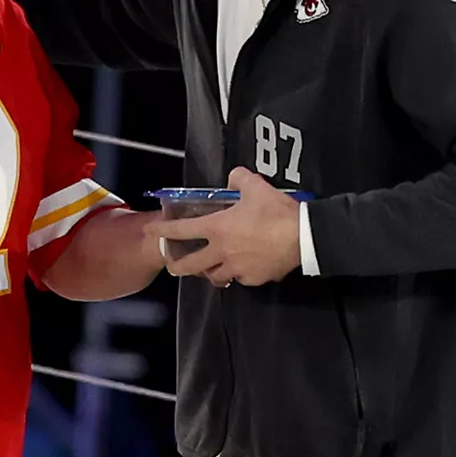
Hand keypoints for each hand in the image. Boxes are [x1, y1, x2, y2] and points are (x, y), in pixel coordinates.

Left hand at [144, 167, 300, 286]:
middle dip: (178, 266)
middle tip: (174, 265)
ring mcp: (238, 269)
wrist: (305, 237)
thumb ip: (239, 179)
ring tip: (210, 267)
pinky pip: (240, 279)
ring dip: (210, 272)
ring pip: (216, 277)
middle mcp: (222, 252)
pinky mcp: (255, 279)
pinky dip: (238, 274)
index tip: (150, 231)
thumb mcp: (256, 186)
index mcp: (217, 229)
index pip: (181, 230)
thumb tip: (233, 177)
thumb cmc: (277, 211)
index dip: (162, 231)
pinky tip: (242, 268)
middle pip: (190, 266)